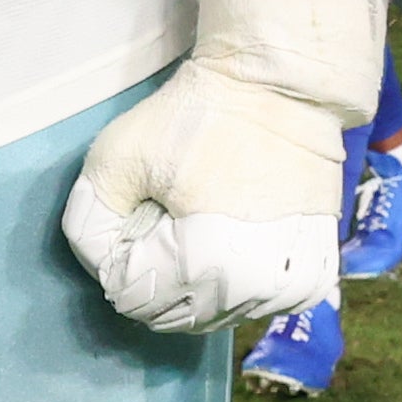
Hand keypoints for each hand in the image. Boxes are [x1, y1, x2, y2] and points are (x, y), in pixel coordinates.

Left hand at [64, 0, 387, 331]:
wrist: (278, 86)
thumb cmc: (196, 115)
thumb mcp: (115, 157)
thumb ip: (88, 226)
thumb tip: (103, 268)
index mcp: (206, 266)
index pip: (131, 295)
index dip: (122, 250)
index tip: (140, 204)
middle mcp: (254, 291)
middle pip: (172, 314)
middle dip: (156, 272)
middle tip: (169, 211)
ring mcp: (289, 288)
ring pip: (213, 315)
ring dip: (194, 283)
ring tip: (202, 220)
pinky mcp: (313, 277)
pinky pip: (256, 307)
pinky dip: (235, 285)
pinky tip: (233, 241)